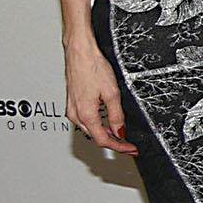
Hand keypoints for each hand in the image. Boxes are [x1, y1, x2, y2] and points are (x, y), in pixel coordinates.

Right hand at [65, 38, 133, 155]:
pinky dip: (97, 124)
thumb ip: (117, 115)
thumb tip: (120, 131)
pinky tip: (106, 122)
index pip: (103, 140)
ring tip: (121, 135)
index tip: (130, 149)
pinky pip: (85, 120)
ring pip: (89, 129)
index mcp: (85, 114)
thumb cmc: (93, 68)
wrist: (80, 54)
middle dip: (113, 143)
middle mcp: (75, 114)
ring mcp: (72, 109)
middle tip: (128, 144)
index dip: (119, 147)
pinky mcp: (72, 103)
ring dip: (105, 134)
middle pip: (95, 137)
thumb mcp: (112, 93)